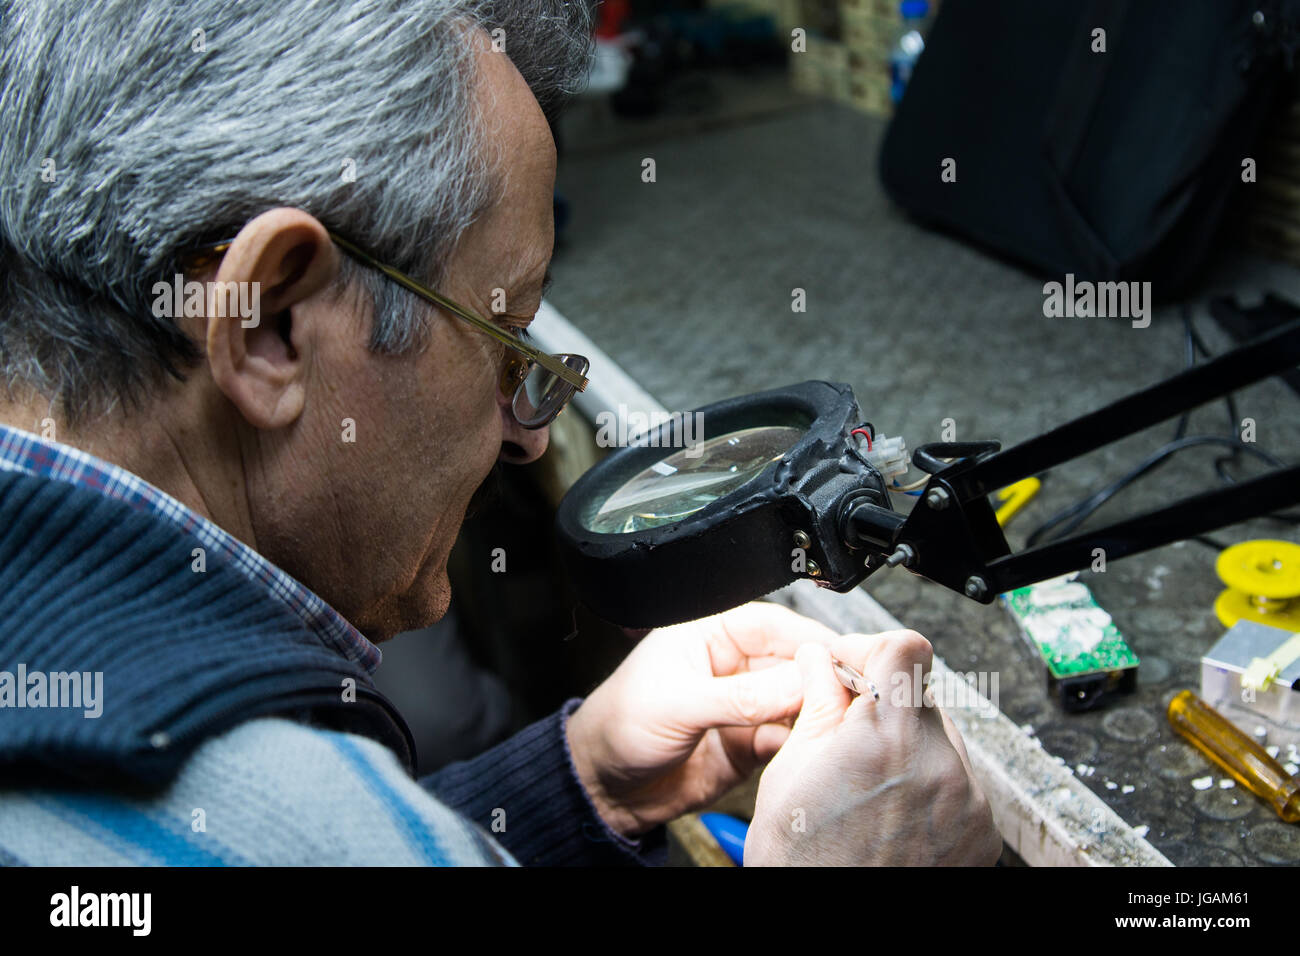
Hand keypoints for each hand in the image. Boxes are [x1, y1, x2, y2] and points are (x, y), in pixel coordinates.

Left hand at [565, 602, 837, 836]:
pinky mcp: (749, 744)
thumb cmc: (617, 725)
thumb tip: (797, 682)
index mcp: (711, 633)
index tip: (841, 657)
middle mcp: (734, 665)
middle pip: (795, 663)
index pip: (774, 624)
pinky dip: (799, 745)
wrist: (602, 787)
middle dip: (820, 678)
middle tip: (844, 694)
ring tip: (826, 722)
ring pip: (797, 702)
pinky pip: (788, 739)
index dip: (810, 638)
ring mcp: (745, 706)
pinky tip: (801, 749)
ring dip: (814, 712)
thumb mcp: (677, 702)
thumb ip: (741, 696)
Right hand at [744, 629, 1001, 865]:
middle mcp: (940, 764)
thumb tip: (821, 661)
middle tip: (845, 732)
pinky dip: (927, 784)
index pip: (905, 647)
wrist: (838, 934)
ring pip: (938, 738)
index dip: (872, 648)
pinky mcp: (982, 830)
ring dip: (906, 744)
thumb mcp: (791, 772)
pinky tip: (891, 811)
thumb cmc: (806, 865)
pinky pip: (957, 781)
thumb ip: (818, 705)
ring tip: (867, 784)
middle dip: (882, 704)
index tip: (852, 665)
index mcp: (887, 738)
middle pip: (920, 694)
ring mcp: (969, 800)